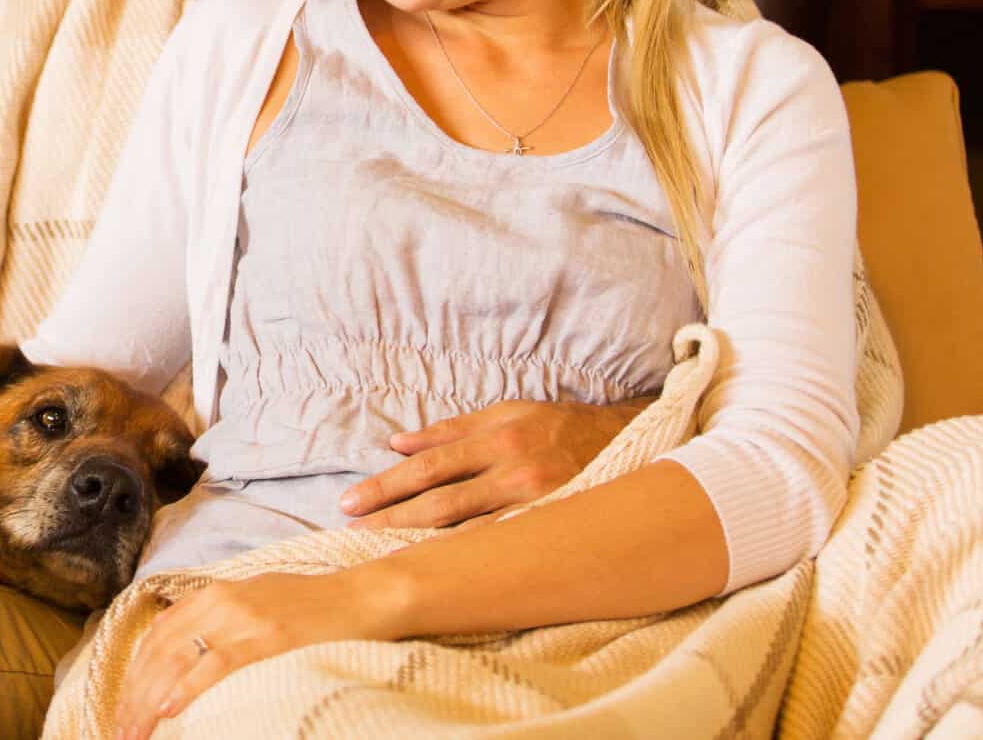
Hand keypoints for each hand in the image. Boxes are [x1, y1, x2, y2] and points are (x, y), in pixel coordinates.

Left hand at [112, 569, 402, 739]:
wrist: (361, 598)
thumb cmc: (311, 606)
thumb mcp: (253, 600)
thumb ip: (215, 619)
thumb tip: (178, 649)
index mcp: (214, 595)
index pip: (157, 636)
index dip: (133, 674)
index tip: (120, 707)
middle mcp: (221, 603)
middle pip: (159, 652)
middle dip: (132, 695)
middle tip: (118, 731)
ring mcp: (243, 620)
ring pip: (178, 661)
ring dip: (149, 701)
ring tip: (133, 732)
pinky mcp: (267, 638)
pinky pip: (216, 665)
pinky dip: (188, 687)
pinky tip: (169, 709)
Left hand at [342, 397, 651, 528]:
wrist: (632, 441)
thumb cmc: (560, 427)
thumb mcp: (508, 413)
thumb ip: (453, 430)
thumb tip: (398, 443)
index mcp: (498, 435)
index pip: (428, 464)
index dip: (387, 485)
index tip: (352, 503)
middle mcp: (514, 467)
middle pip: (439, 498)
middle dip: (390, 516)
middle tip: (351, 532)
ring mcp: (537, 500)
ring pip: (465, 528)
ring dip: (418, 541)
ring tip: (380, 555)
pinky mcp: (554, 524)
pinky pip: (502, 545)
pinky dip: (466, 558)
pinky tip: (438, 569)